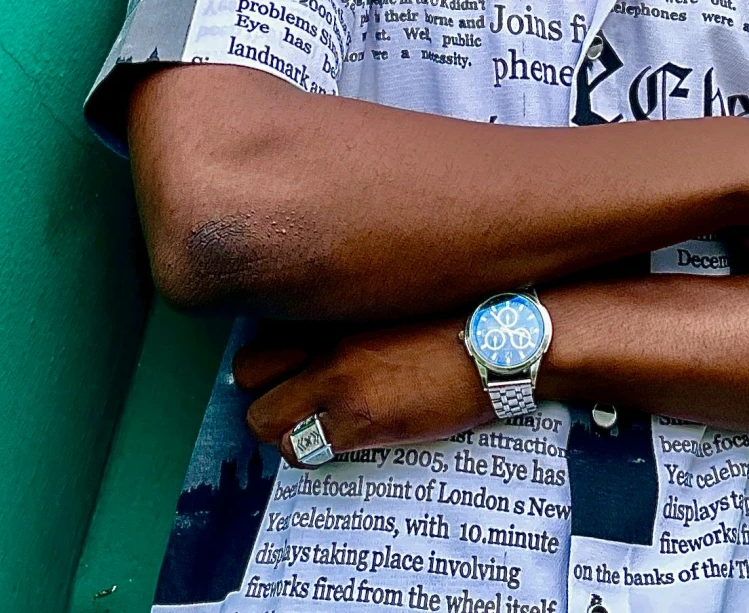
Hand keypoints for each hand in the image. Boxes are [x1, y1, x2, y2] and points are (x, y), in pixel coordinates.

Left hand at [236, 316, 491, 460]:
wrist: (502, 341)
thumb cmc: (459, 316)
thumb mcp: (397, 295)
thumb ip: (354, 309)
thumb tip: (327, 331)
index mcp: (337, 301)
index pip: (263, 324)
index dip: (270, 354)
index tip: (288, 365)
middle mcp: (326, 335)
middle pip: (246, 370)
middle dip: (263, 390)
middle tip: (294, 399)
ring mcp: (339, 379)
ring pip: (262, 418)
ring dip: (283, 427)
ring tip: (315, 427)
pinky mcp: (360, 420)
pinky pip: (300, 450)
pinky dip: (309, 452)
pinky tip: (339, 442)